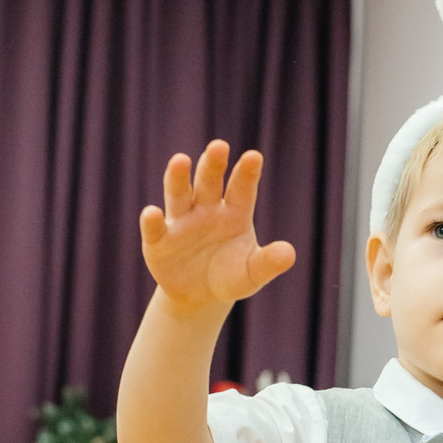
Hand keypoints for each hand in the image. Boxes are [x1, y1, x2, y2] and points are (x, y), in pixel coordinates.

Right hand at [139, 141, 294, 314]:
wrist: (201, 296)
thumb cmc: (231, 276)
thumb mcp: (252, 273)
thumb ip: (268, 262)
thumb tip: (289, 254)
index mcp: (235, 212)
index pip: (242, 188)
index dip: (247, 173)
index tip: (254, 156)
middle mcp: (207, 208)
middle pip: (209, 181)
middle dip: (213, 164)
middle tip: (219, 146)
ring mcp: (181, 221)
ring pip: (180, 194)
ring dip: (179, 177)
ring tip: (180, 160)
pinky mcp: (158, 239)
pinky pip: (155, 227)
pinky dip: (153, 220)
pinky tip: (153, 213)